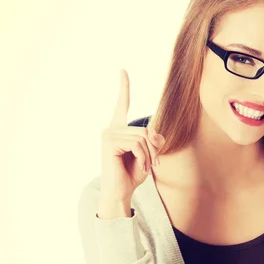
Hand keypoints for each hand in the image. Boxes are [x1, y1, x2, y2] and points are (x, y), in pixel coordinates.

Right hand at [99, 69, 164, 203]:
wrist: (120, 192)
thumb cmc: (132, 174)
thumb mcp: (149, 154)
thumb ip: (153, 140)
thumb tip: (152, 133)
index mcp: (119, 129)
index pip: (122, 105)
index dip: (123, 88)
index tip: (122, 71)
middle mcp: (112, 129)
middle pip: (146, 130)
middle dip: (154, 149)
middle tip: (153, 164)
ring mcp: (109, 134)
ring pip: (143, 138)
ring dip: (149, 155)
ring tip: (144, 167)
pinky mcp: (109, 142)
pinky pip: (137, 144)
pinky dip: (143, 157)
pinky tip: (139, 167)